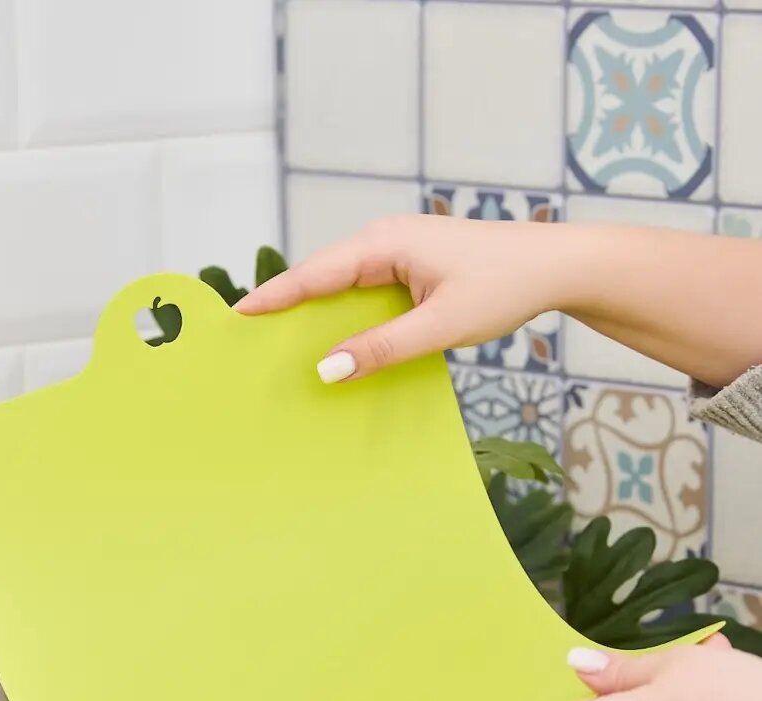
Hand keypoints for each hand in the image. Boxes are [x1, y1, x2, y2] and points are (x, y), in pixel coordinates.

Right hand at [236, 216, 761, 388]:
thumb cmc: (504, 286)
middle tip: (247, 338)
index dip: (274, 297)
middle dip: (286, 307)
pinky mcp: (410, 269)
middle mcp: (384, 241)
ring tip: (279, 346)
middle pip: (320, 278)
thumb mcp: (441, 324)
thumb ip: (382, 347)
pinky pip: (364, 294)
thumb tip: (328, 368)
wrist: (554, 266)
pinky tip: (335, 344)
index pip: (314, 274)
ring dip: (316, 316)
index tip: (236, 316)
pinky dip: (345, 318)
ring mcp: (397, 253)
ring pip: (341, 288)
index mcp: (384, 244)